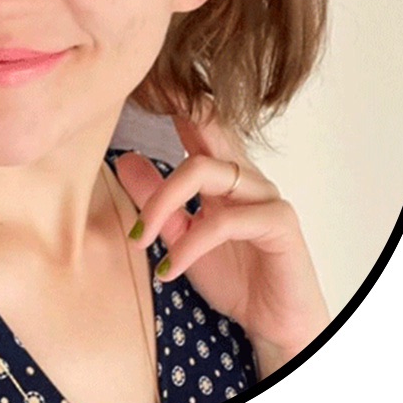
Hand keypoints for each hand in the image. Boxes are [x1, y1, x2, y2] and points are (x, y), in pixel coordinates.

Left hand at [115, 113, 329, 377]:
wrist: (273, 324)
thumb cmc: (233, 276)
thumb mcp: (181, 236)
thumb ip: (157, 201)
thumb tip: (124, 160)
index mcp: (221, 173)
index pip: (197, 122)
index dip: (171, 97)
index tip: (141, 77)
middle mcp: (243, 174)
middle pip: (207, 122)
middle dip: (174, 103)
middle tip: (138, 92)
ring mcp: (263, 194)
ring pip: (203, 170)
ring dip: (161, 203)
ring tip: (139, 239)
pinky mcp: (278, 222)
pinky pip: (224, 220)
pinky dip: (189, 245)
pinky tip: (169, 270)